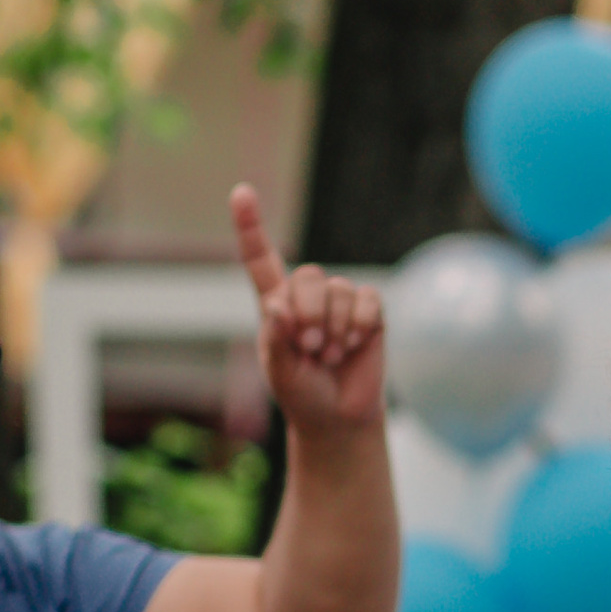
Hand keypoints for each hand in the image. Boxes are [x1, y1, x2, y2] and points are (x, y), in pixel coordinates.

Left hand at [235, 183, 384, 436]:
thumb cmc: (302, 394)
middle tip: (311, 350)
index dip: (251, 225)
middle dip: (310, 316)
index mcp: (276, 303)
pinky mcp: (369, 312)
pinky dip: (359, 325)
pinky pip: (367, 300)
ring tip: (332, 356)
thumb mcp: (279, 373)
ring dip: (335, 329)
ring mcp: (339, 302)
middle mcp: (307, 296)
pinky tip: (354, 345)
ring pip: (339, 290)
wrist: (339, 418)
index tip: (241, 193)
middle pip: (309, 276)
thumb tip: (277, 306)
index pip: (261, 257)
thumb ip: (275, 341)